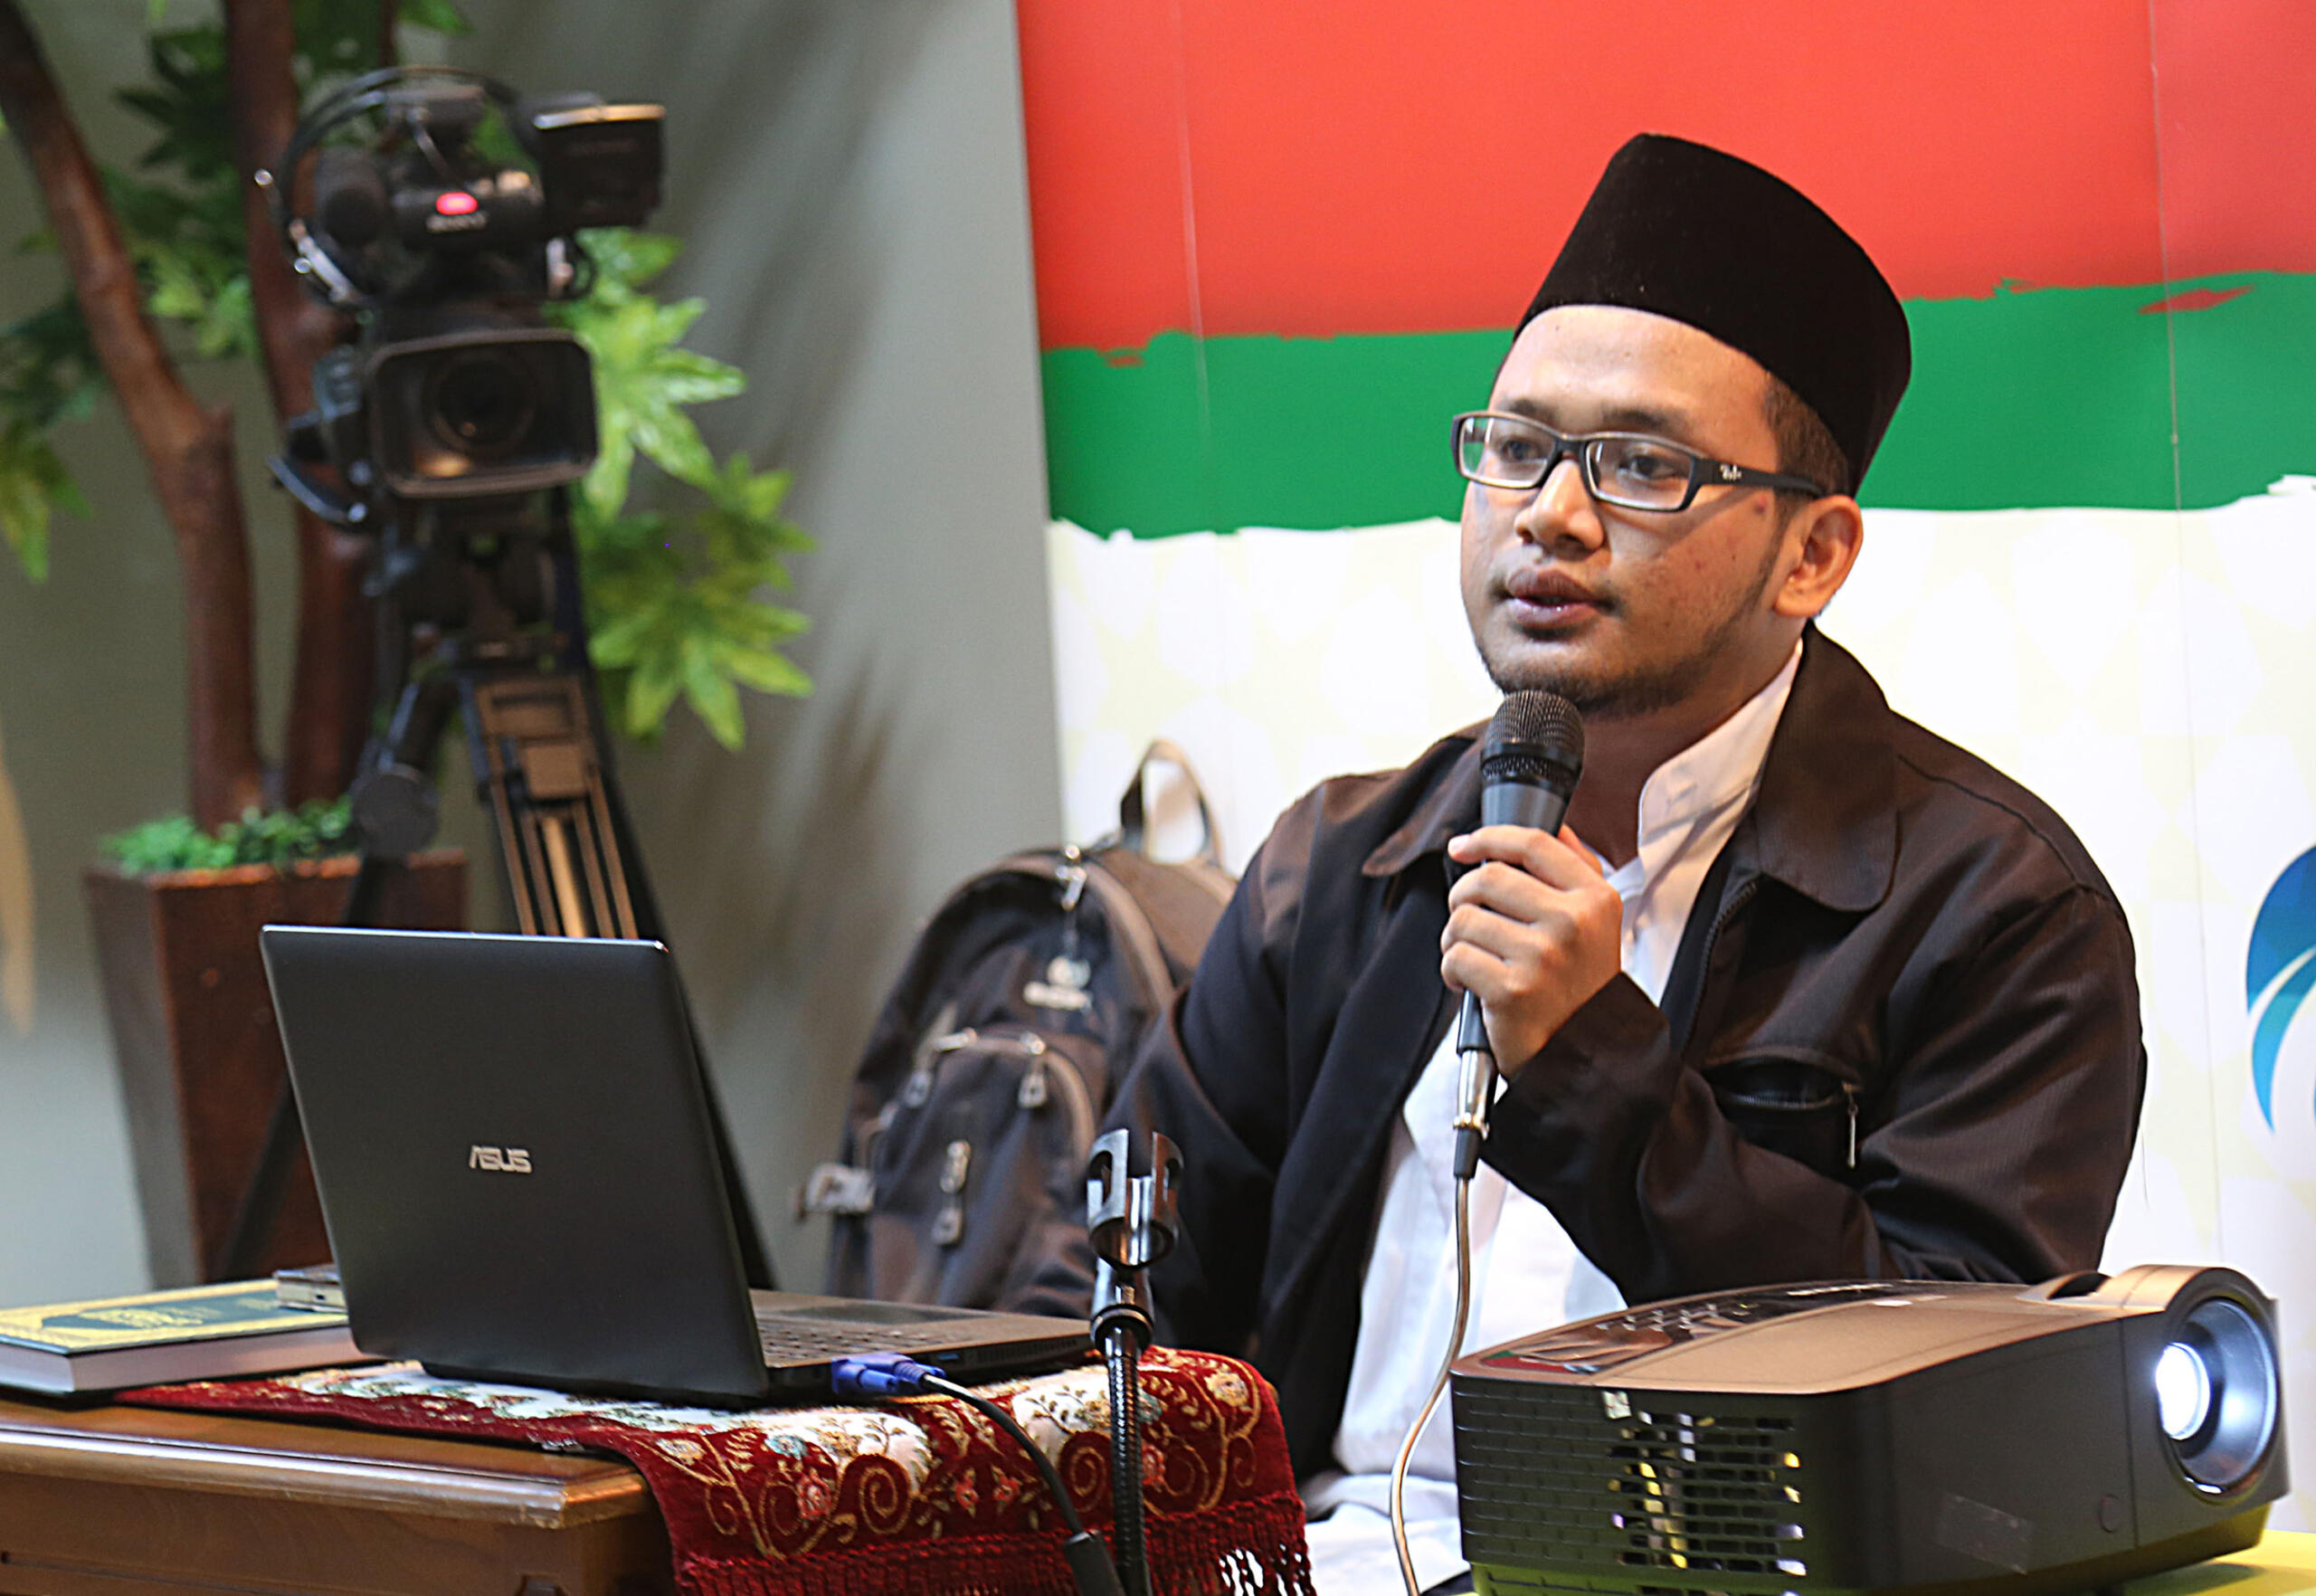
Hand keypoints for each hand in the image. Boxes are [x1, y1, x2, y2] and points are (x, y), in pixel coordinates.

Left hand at [1440, 824, 1623, 1075]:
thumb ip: (1576, 871)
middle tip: (1467, 916)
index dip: (1488, 837)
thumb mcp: (1597, 923)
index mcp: (1595, 898)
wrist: (1583, 1054)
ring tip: (1473, 956)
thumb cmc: (1580, 987)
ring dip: (1455, 938)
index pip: (1532, 844)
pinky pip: (1456, 957)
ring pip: (1464, 918)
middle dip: (1463, 896)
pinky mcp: (1512, 990)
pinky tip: (1469, 983)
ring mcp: (1542, 956)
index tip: (1464, 846)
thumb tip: (1550, 825)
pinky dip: (1451, 970)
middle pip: (1487, 878)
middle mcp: (1572, 923)